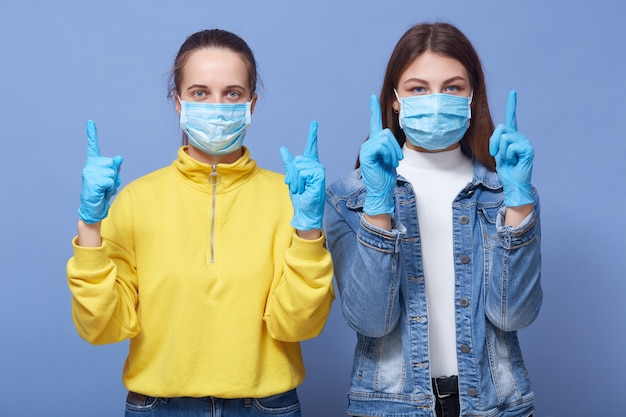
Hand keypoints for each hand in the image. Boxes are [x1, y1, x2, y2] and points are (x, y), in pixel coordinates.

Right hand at [78, 120, 123, 223]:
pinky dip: (110, 188)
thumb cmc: (102, 193)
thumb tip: (119, 157)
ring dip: (112, 183)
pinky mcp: (92, 181)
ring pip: (112, 172)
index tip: (90, 122)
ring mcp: (89, 173)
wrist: (94, 208)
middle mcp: (89, 166)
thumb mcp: (110, 178)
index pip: (93, 147)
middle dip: (114, 175)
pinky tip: (102, 192)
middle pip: (111, 163)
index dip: (92, 134)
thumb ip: (114, 168)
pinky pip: (110, 181)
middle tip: (106, 185)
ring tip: (104, 189)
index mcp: (93, 164)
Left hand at [280, 121, 324, 230]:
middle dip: (291, 174)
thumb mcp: (292, 178)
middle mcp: (316, 165)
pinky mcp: (319, 175)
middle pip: (297, 160)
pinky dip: (299, 181)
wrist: (304, 210)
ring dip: (295, 179)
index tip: (314, 123)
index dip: (313, 135)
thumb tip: (283, 149)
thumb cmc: (300, 196)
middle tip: (296, 186)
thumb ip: (289, 164)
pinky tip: (305, 188)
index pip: (311, 147)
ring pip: (298, 165)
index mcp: (310, 165)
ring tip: (301, 188)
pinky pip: (303, 171)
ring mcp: (319, 170)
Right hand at [359, 95, 402, 215]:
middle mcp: (368, 144)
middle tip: (396, 160)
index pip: (375, 124)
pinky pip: (381, 146)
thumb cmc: (386, 177)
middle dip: (395, 147)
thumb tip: (388, 137)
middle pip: (386, 132)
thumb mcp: (390, 158)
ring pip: (385, 139)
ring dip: (393, 152)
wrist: (381, 191)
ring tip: (391, 163)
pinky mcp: (367, 154)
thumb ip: (389, 146)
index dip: (374, 110)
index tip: (373, 97)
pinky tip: (386, 163)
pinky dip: (388, 154)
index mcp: (375, 144)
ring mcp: (366, 149)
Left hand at [489, 90, 533, 206]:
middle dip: (494, 143)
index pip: (511, 118)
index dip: (512, 105)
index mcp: (512, 136)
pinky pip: (510, 147)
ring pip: (504, 138)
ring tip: (508, 159)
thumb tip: (500, 130)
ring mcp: (525, 142)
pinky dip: (508, 156)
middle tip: (498, 155)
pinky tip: (514, 161)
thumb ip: (497, 139)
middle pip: (500, 129)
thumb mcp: (497, 152)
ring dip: (501, 152)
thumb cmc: (506, 169)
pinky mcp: (528, 149)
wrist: (513, 183)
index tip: (513, 92)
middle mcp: (520, 137)